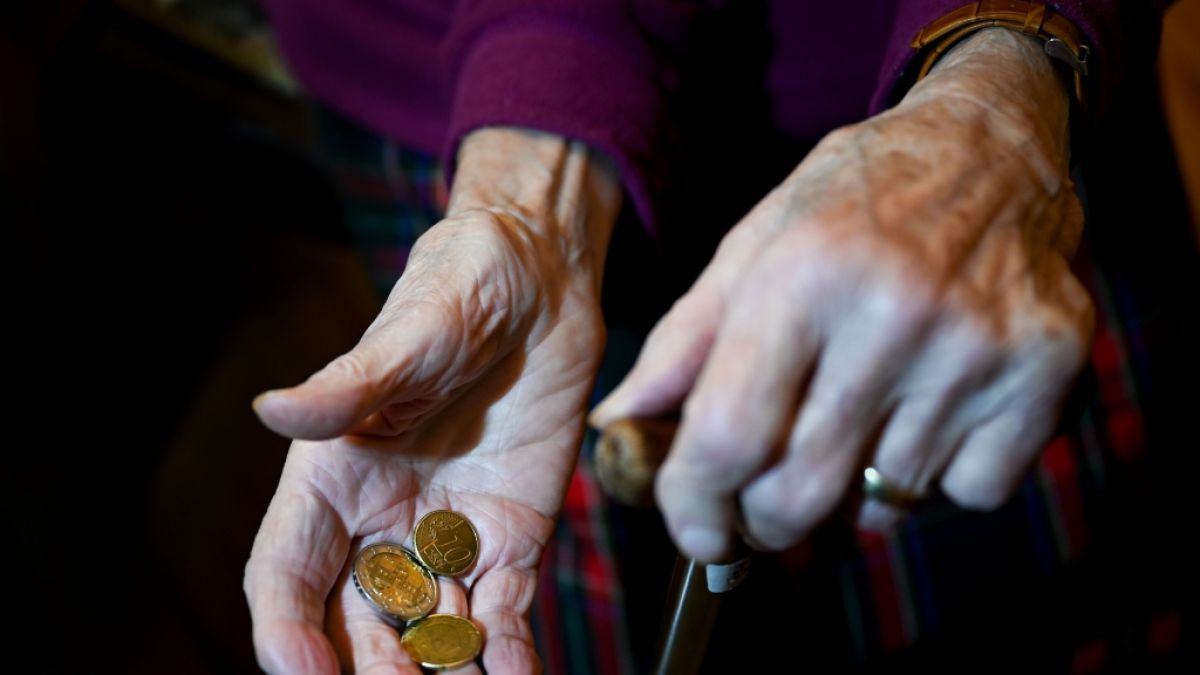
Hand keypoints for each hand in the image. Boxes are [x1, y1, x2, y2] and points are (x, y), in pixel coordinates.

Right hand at [245, 128, 619, 672]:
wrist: (542, 278)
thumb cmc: (458, 289)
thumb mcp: (406, 336)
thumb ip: (347, 387)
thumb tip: (273, 409)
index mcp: (335, 475)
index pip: (288, 572)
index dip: (287, 631)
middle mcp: (385, 516)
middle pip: (357, 618)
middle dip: (370, 669)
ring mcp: (450, 531)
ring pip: (429, 626)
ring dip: (438, 669)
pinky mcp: (514, 532)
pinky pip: (505, 608)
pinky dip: (507, 650)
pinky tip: (515, 673)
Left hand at [591, 29, 1093, 561]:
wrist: (993, 147)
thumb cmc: (855, 199)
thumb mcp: (754, 245)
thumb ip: (683, 341)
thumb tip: (618, 424)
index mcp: (802, 274)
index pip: (727, 436)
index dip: (695, 506)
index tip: (695, 532)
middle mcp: (893, 313)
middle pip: (800, 494)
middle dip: (765, 520)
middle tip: (764, 500)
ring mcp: (977, 347)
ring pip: (888, 503)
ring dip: (858, 490)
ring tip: (862, 420)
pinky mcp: (1046, 372)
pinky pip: (972, 492)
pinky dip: (941, 478)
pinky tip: (933, 412)